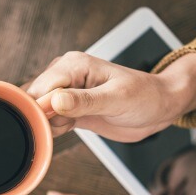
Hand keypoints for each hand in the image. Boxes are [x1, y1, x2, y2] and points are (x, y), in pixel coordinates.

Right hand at [23, 51, 195, 141]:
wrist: (160, 108)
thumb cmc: (146, 97)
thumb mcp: (117, 99)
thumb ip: (85, 101)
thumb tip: (55, 101)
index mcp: (74, 64)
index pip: (42, 86)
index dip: (40, 108)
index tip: (48, 124)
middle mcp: (65, 75)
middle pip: (34, 98)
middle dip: (42, 117)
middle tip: (64, 127)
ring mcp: (65, 92)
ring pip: (39, 111)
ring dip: (47, 125)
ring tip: (71, 126)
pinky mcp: (69, 108)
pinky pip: (49, 120)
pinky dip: (53, 130)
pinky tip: (69, 129)